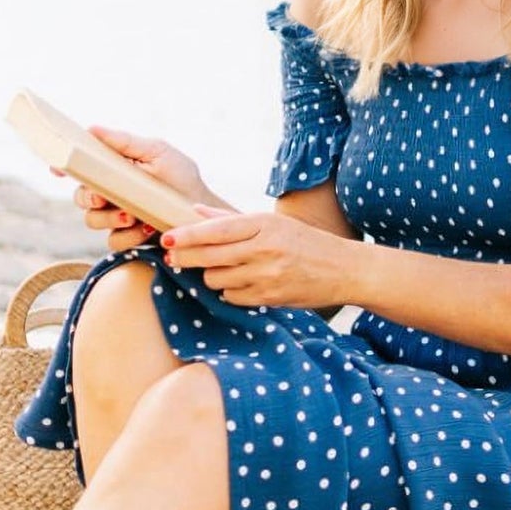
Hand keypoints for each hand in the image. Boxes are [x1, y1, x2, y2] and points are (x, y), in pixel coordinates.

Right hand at [70, 128, 215, 252]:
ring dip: (108, 217)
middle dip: (87, 197)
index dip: (64, 166)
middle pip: (80, 195)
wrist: (202, 212)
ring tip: (132, 215)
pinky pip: (113, 241)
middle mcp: (110, 193)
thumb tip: (92, 129)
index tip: (57, 168)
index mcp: (114, 169)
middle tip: (101, 198)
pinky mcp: (127, 239)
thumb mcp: (157, 153)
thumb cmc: (181, 178)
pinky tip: (146, 229)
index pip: (82, 166)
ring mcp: (116, 217)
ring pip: (91, 220)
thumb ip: (125, 143)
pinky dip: (128, 235)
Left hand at [161, 207, 352, 308]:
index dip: (187, 235)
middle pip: (210, 256)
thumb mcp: (272, 223)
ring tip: (221, 267)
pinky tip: (240, 282)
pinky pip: (232, 296)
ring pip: (216, 279)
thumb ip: (231, 219)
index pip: (216, 230)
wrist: (343, 270)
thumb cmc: (304, 242)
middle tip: (173, 257)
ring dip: (211, 275)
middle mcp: (264, 249)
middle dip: (186, 257)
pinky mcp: (269, 298)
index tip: (167, 239)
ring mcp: (267, 276)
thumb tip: (195, 211)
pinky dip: (229, 290)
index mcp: (264, 225)